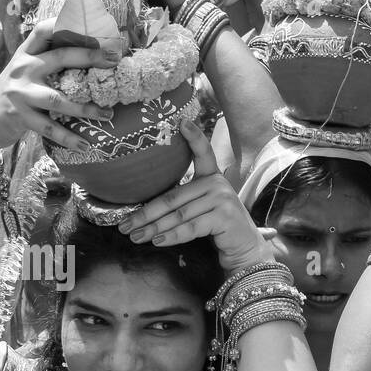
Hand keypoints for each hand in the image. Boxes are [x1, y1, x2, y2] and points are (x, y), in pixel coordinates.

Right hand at [0, 19, 116, 153]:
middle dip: (88, 56)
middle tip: (114, 59)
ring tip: (109, 115)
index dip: (68, 24)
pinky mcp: (20, 116)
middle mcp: (23, 68)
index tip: (94, 26)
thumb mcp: (26, 72)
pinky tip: (85, 145)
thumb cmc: (13, 95)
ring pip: (58, 98)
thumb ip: (48, 63)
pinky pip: (49, 128)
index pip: (44, 30)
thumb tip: (88, 56)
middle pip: (59, 57)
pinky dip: (68, 138)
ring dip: (86, 108)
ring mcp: (20, 93)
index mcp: (26, 54)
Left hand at [119, 121, 266, 269]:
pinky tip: (157, 241)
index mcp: (211, 177)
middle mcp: (218, 184)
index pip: (203, 153)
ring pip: (179, 214)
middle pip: (173, 197)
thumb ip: (184, 200)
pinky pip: (191, 227)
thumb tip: (146, 208)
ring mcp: (222, 199)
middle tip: (125, 225)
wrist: (245, 249)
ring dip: (154, 228)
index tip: (182, 121)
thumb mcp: (203, 207)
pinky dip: (172, 236)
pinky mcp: (224, 217)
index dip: (193, 137)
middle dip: (146, 214)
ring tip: (135, 236)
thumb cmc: (219, 228)